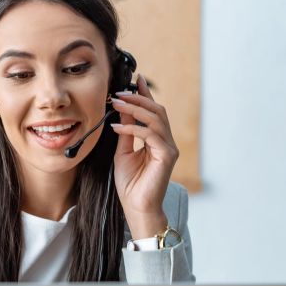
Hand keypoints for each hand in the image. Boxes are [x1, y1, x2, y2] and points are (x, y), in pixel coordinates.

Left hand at [109, 74, 178, 237]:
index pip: (152, 112)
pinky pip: (150, 134)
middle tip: (119, 93)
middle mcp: (166, 142)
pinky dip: (133, 127)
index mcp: (157, 140)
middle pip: (157, 110)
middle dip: (138, 98)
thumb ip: (125, 130)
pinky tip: (118, 126)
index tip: (136, 79)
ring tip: (117, 103)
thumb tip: (121, 109)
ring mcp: (168, 148)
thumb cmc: (130, 184)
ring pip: (156, 119)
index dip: (145, 94)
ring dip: (135, 109)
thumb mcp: (122, 151)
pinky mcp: (167, 156)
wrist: (136, 207)